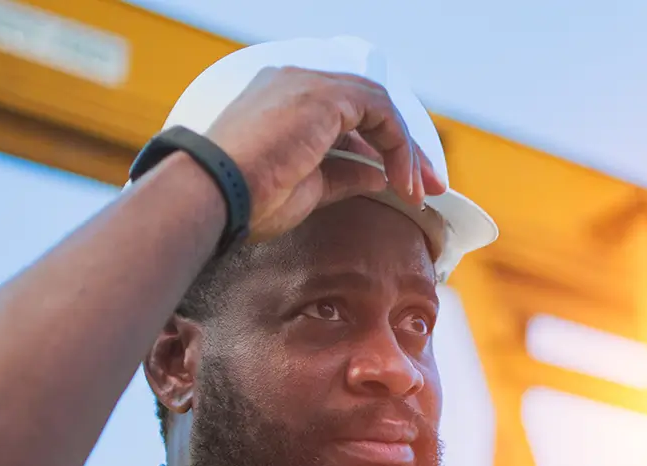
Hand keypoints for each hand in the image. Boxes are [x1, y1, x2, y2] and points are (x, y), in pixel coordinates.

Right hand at [198, 66, 448, 243]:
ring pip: (379, 107)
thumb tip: (377, 176)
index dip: (380, 148)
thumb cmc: (247, 200)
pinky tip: (401, 181)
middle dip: (403, 148)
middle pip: (368, 108)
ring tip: (419, 190)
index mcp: (284, 103)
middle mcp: (296, 84)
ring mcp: (309, 84)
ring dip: (405, 150)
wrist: (218, 194)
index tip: (403, 185)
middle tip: (428, 186)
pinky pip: (381, 112)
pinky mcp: (325, 96)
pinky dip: (398, 146)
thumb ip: (344, 176)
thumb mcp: (307, 189)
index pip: (346, 117)